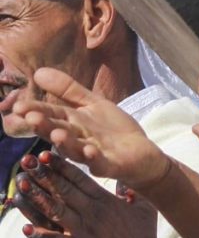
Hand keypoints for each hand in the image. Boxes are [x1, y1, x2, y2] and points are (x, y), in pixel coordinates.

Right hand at [14, 69, 169, 187]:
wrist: (142, 154)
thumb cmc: (113, 130)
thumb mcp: (93, 104)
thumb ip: (68, 90)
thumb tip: (37, 72)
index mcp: (73, 124)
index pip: (51, 115)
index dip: (35, 111)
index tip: (18, 106)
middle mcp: (78, 140)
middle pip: (58, 132)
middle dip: (44, 126)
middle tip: (30, 117)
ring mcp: (93, 154)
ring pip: (75, 150)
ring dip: (66, 143)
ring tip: (57, 134)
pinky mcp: (110, 166)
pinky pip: (100, 164)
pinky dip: (94, 158)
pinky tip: (90, 150)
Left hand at [14, 151, 160, 237]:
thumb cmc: (144, 237)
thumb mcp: (145, 208)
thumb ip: (132, 191)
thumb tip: (123, 176)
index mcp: (106, 201)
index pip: (79, 179)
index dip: (61, 166)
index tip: (45, 155)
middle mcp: (92, 213)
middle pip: (63, 190)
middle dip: (44, 175)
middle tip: (27, 163)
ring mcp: (84, 232)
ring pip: (55, 210)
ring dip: (37, 197)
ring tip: (21, 186)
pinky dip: (41, 236)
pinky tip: (26, 229)